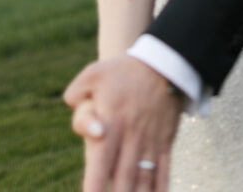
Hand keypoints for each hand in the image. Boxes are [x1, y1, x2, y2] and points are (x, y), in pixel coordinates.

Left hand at [64, 55, 182, 190]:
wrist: (163, 63)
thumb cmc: (122, 71)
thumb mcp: (93, 74)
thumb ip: (76, 96)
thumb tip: (84, 124)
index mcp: (112, 124)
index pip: (101, 162)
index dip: (95, 187)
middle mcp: (132, 138)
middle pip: (123, 180)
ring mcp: (151, 142)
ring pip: (144, 182)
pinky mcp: (166, 143)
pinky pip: (164, 173)